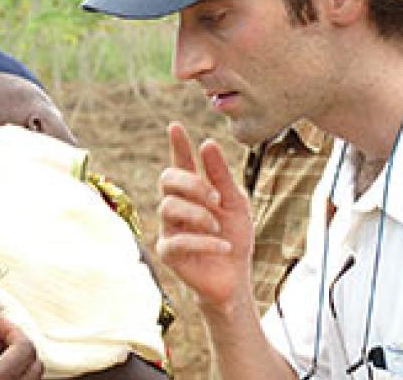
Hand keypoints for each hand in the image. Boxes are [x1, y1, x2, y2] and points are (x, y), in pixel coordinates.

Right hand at [155, 122, 254, 311]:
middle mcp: (176, 207)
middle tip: (215, 197)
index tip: (175, 126)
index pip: (180, 163)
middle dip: (191, 183)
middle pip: (166, 179)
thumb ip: (221, 176)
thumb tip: (208, 143)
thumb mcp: (236, 203)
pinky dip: (204, 241)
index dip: (177, 145)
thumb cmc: (233, 237)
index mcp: (192, 192)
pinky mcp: (169, 254)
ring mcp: (169, 229)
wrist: (235, 277)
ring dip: (198, 214)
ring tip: (218, 226)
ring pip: (168, 207)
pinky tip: (222, 245)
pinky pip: (178, 240)